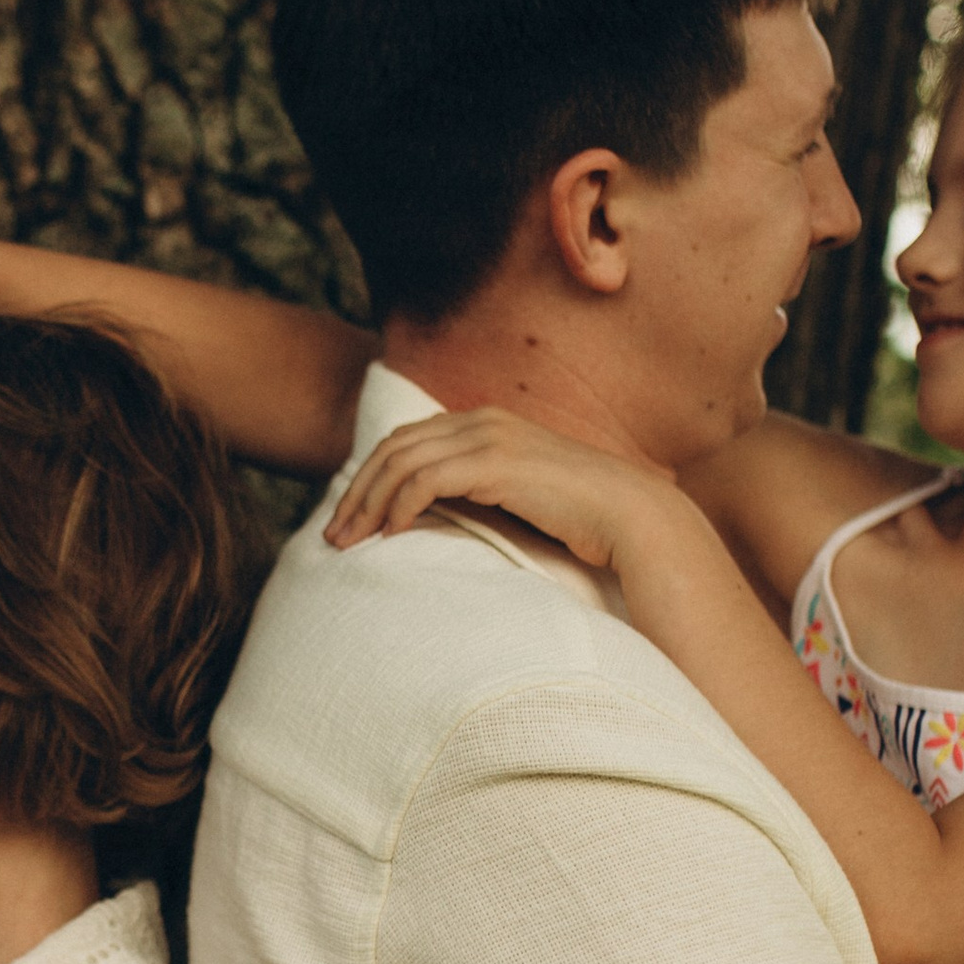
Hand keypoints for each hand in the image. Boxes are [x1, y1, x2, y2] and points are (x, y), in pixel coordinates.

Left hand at [324, 402, 675, 572]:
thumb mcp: (516, 498)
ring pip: (402, 462)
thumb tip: (431, 520)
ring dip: (368, 503)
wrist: (629, 514)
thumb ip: (477, 494)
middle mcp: (481, 421)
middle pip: (393, 448)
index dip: (369, 479)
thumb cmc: (577, 517)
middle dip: (356, 492)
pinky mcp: (496, 462)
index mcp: (483, 424)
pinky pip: (427, 479)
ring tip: (351, 542)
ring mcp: (488, 437)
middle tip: (334, 536)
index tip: (349, 520)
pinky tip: (390, 533)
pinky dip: (400, 506)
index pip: (405, 442)